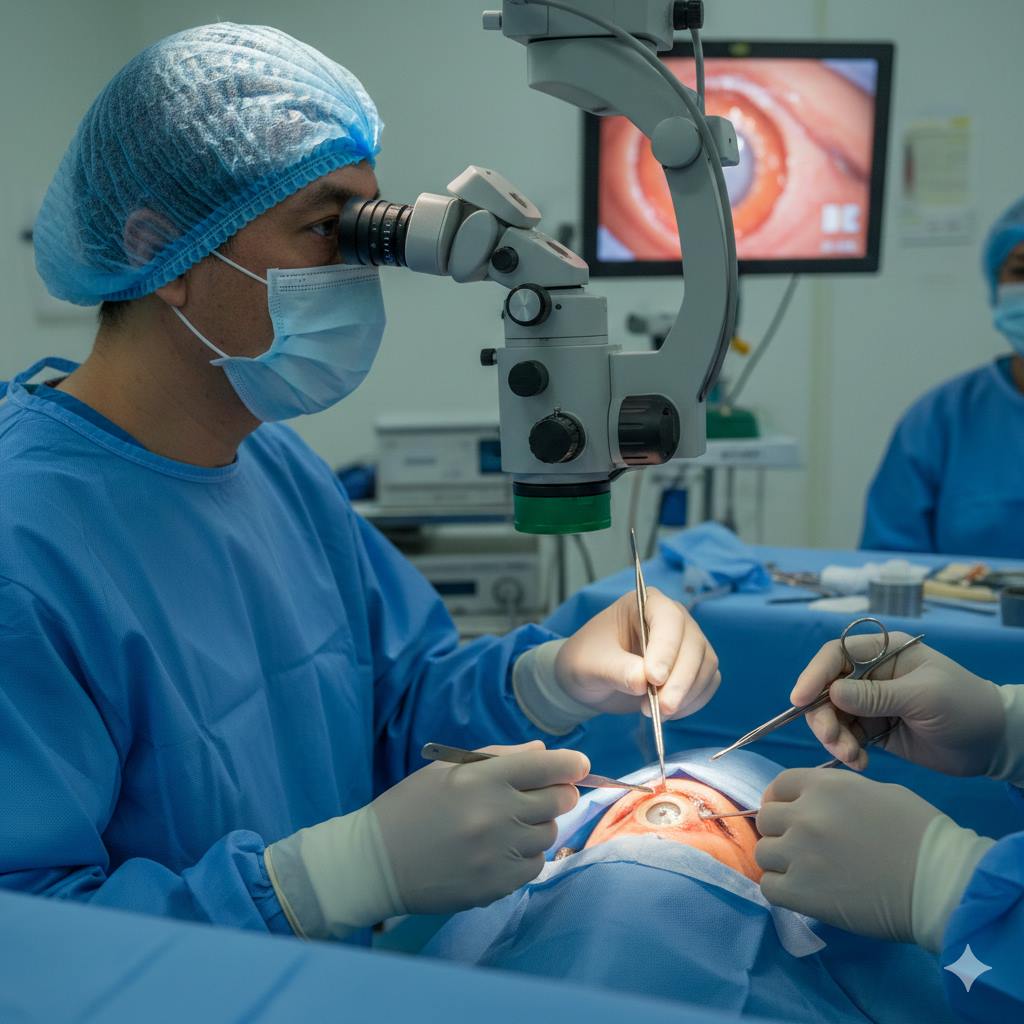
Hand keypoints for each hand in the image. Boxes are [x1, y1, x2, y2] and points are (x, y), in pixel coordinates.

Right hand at [373, 741, 587, 914]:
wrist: (376, 862)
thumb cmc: (411, 806)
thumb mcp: (447, 770)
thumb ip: (500, 757)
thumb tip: (545, 752)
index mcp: (482, 780)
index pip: (547, 765)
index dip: (571, 763)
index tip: (578, 765)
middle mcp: (496, 814)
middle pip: (559, 800)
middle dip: (558, 793)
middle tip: (542, 794)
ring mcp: (498, 853)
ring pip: (548, 834)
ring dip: (538, 825)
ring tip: (509, 824)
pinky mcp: (496, 886)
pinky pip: (534, 865)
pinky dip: (526, 855)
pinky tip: (501, 850)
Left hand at [554, 589, 719, 718]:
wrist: (591, 680)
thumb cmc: (586, 661)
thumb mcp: (589, 665)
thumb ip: (616, 670)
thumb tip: (643, 681)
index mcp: (644, 603)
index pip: (667, 618)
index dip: (666, 648)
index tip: (654, 678)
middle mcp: (672, 618)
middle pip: (693, 644)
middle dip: (679, 680)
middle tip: (660, 708)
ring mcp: (687, 642)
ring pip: (706, 665)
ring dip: (687, 694)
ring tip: (656, 713)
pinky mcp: (694, 667)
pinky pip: (708, 683)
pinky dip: (693, 701)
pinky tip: (668, 712)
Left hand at [756, 768, 941, 942]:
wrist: (939, 884)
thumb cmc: (921, 834)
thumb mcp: (877, 793)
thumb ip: (837, 794)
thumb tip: (817, 805)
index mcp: (823, 786)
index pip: (779, 786)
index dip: (781, 800)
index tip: (790, 815)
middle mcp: (804, 815)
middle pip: (766, 819)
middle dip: (781, 831)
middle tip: (803, 847)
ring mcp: (799, 853)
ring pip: (763, 853)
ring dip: (780, 862)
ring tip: (805, 872)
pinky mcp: (801, 892)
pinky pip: (769, 887)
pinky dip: (782, 889)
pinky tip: (804, 892)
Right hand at [792, 633, 1005, 775]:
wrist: (993, 744)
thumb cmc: (965, 706)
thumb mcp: (923, 697)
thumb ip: (877, 696)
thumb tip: (832, 693)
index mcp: (884, 653)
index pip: (836, 655)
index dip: (814, 674)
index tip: (799, 700)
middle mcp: (871, 675)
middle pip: (826, 689)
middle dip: (824, 716)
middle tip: (834, 740)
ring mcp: (871, 703)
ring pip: (832, 716)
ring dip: (835, 738)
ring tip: (852, 757)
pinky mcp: (873, 730)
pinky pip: (846, 738)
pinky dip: (847, 751)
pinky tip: (861, 763)